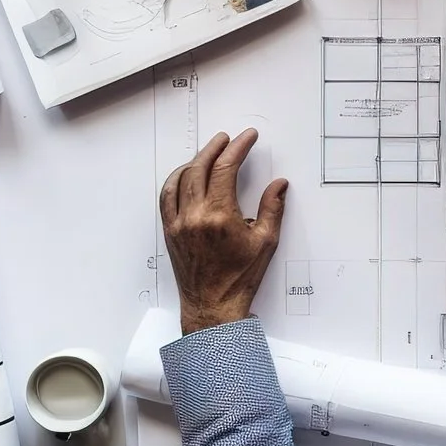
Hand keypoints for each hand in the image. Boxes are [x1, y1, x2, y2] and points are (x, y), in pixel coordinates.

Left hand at [161, 129, 287, 334]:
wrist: (213, 307)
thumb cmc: (239, 278)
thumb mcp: (265, 242)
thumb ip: (272, 208)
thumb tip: (278, 185)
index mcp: (219, 216)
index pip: (226, 168)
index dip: (238, 148)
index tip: (247, 138)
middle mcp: (194, 216)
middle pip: (201, 167)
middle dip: (216, 147)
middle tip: (228, 139)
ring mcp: (178, 223)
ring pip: (181, 179)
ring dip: (195, 160)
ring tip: (209, 152)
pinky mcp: (170, 231)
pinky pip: (167, 196)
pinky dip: (175, 180)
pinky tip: (185, 174)